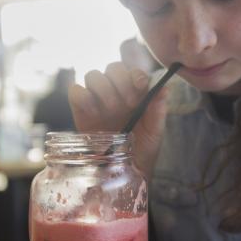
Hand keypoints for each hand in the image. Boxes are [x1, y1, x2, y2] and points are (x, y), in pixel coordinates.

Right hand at [68, 62, 167, 178]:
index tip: (140, 85)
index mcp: (136, 93)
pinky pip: (75, 91)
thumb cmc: (142, 150)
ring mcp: (97, 100)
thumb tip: (165, 87)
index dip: (135, 74)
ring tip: (112, 109)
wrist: (124, 172)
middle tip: (128, 102)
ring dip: (103, 88)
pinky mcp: (80, 110)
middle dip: (121, 81)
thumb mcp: (155, 132)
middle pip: (113, 68)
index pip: (133, 71)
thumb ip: (158, 110)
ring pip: (93, 75)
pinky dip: (82, 95)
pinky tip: (93, 112)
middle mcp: (116, 92)